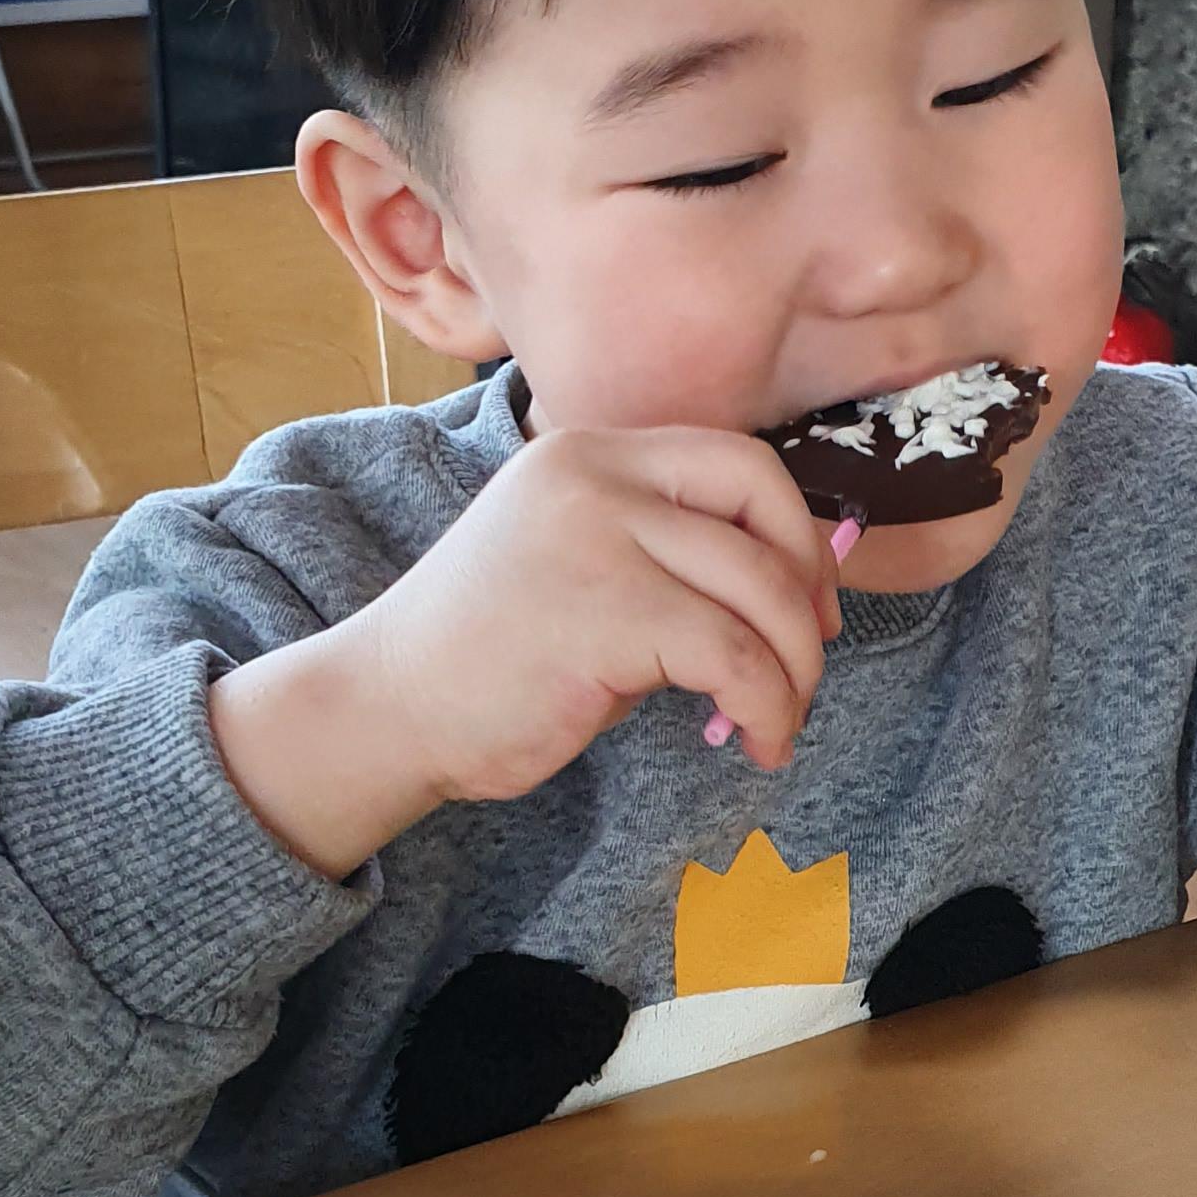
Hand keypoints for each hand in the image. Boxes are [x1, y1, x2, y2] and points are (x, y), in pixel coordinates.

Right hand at [210, 426, 839, 876]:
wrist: (388, 706)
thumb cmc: (487, 656)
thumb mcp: (579, 567)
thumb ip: (663, 558)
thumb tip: (789, 593)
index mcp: (589, 452)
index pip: (736, 459)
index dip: (793, 531)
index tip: (805, 602)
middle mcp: (597, 473)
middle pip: (761, 500)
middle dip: (808, 586)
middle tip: (807, 656)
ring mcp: (601, 535)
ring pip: (761, 589)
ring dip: (794, 668)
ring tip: (780, 721)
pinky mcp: (608, 612)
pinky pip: (736, 657)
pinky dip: (768, 706)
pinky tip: (758, 744)